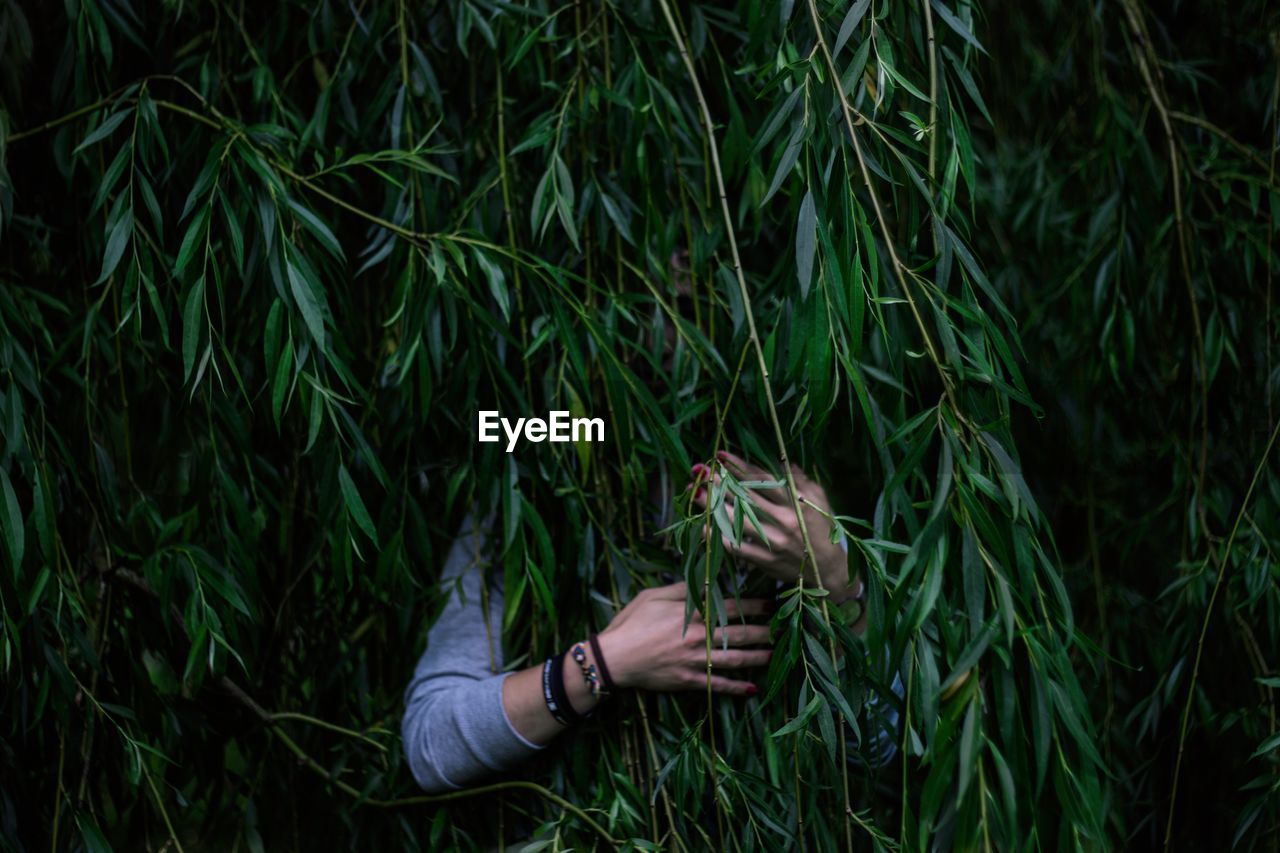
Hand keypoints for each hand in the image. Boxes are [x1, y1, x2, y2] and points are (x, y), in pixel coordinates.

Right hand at [594, 582, 771, 695]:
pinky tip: (753, 688)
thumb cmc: (631, 623)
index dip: (756, 606)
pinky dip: (737, 688)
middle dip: (765, 631)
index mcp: (692, 614)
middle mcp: (699, 637)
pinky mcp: (690, 681)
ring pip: (736, 660)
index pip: (732, 608)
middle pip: (740, 634)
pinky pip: (718, 685)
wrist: (614, 658)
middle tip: (784, 629)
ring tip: (775, 655)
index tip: (773, 604)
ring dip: (759, 658)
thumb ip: (681, 589)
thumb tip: (702, 583)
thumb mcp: (652, 596)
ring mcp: (696, 661)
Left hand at [690, 451, 857, 600]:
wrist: (828, 570)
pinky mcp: (765, 560)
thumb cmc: (822, 529)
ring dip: (713, 506)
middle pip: (745, 497)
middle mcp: (785, 520)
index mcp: (797, 501)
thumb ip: (799, 479)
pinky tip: (703, 525)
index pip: (763, 479)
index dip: (739, 466)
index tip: (720, 455)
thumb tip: (783, 461)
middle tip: (700, 470)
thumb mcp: (819, 499)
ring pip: (737, 520)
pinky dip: (718, 535)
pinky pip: (736, 547)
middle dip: (720, 482)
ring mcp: (774, 541)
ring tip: (695, 493)